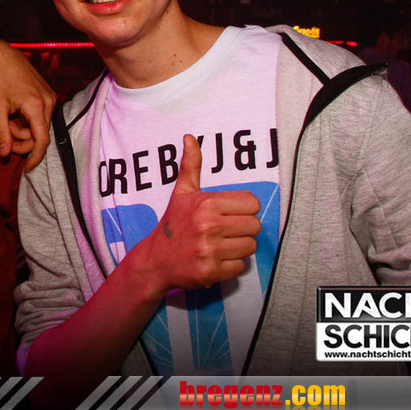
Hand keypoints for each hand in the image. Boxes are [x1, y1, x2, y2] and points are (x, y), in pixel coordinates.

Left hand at [0, 47, 55, 170]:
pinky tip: (15, 111)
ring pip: (40, 126)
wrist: (4, 56)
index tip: (26, 168)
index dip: (35, 157)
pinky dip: (28, 120)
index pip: (41, 140)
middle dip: (22, 139)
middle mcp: (49, 102)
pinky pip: (41, 117)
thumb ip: (2, 132)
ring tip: (8, 117)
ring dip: (24, 129)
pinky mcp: (49, 95)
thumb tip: (5, 154)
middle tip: (4, 131)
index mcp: (36, 106)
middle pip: (40, 135)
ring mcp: (51, 97)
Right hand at [125, 135, 260, 291]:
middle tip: (225, 231)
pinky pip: (241, 266)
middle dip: (243, 229)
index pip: (252, 203)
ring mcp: (210, 250)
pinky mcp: (212, 272)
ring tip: (220, 245)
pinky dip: (231, 265)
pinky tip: (216, 259)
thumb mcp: (181, 193)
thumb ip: (190, 165)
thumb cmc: (173, 224)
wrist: (155, 260)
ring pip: (250, 246)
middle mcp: (209, 226)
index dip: (244, 209)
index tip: (230, 214)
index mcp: (206, 204)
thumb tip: (190, 137)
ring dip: (238, 247)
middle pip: (255, 226)